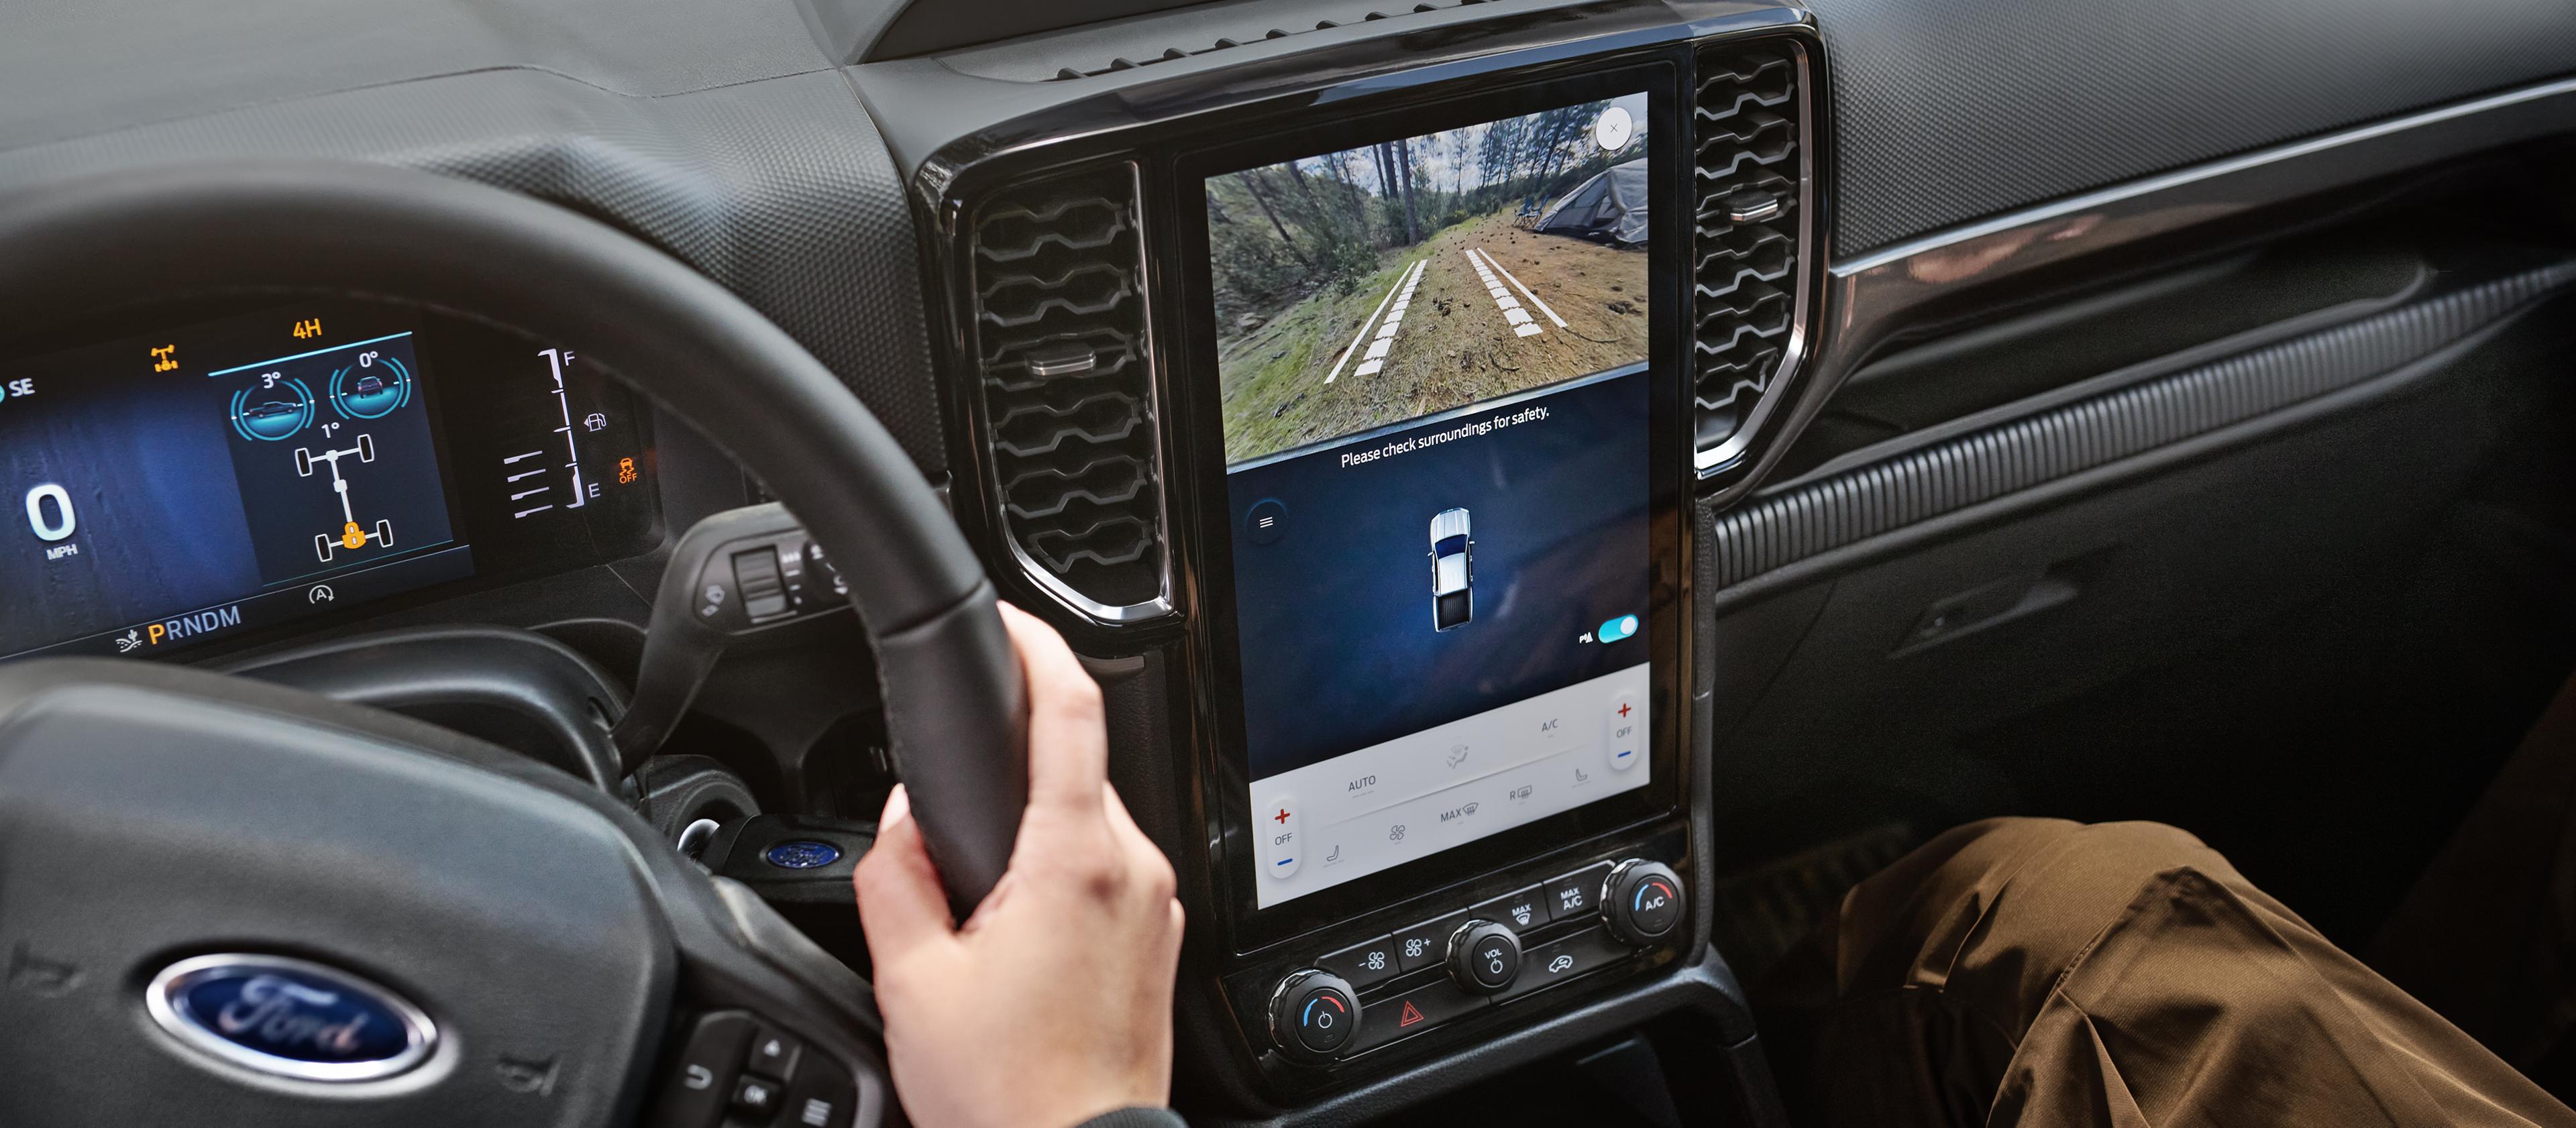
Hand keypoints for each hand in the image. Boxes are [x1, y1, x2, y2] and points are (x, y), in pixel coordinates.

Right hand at [854, 603, 1184, 1127]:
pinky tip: (1016, 936)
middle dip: (1010, 772)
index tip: (1008, 621)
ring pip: (1090, 824)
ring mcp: (1156, 907)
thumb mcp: (911, 979)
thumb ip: (894, 874)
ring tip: (977, 904)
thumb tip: (900, 820)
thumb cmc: (1006, 1094)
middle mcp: (1135, 870)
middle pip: (1075, 768)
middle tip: (949, 815)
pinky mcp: (1161, 942)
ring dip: (1034, 833)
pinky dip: (1061, 876)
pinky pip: (1108, 874)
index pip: (1071, 709)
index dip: (1037, 646)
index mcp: (1076, 860)